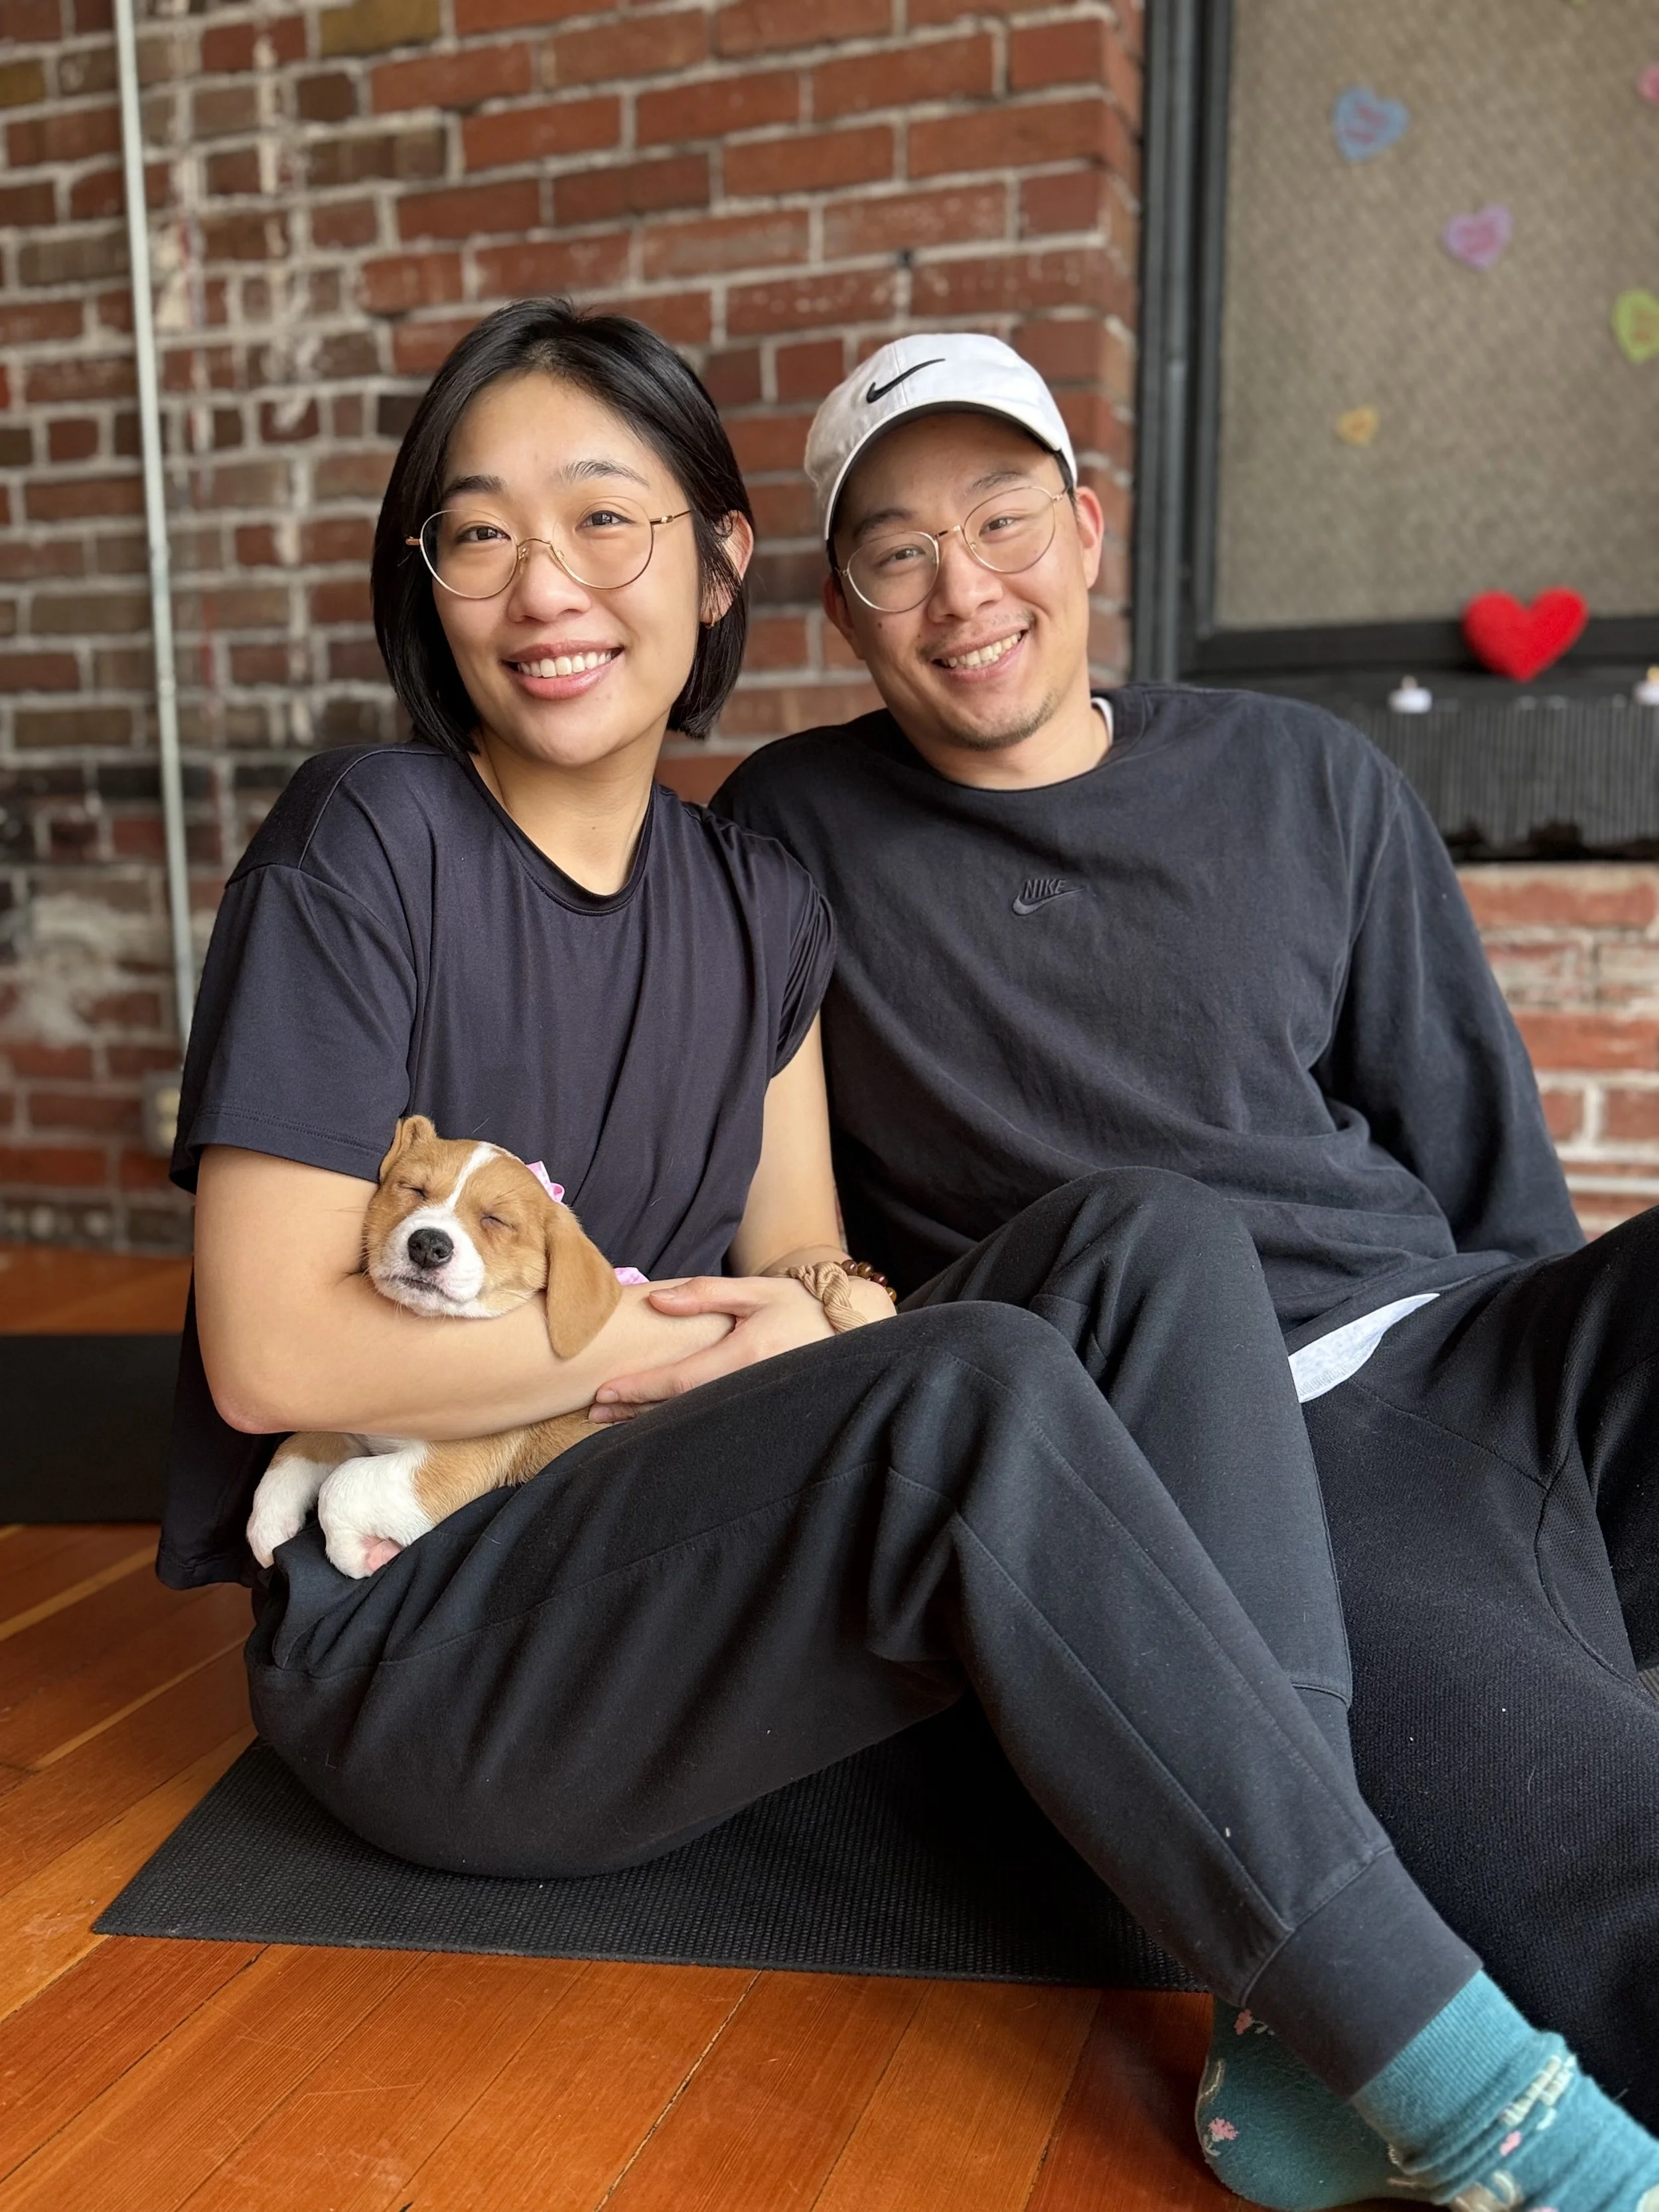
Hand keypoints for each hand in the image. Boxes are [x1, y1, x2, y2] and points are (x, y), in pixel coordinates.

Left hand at [588, 1275, 833, 1421]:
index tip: (603, 1392)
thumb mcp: (755, 1291)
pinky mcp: (759, 1414)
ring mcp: (755, 1405)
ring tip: (612, 1423)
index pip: (681, 1379)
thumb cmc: (800, 1306)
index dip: (640, 1388)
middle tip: (593, 1413)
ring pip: (693, 1420)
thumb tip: (656, 1299)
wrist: (850, 1332)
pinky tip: (654, 1425)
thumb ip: (705, 1294)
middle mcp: (749, 1386)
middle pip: (680, 1407)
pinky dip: (679, 1424)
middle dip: (634, 1411)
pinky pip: (710, 1422)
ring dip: (650, 1422)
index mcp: (746, 1354)